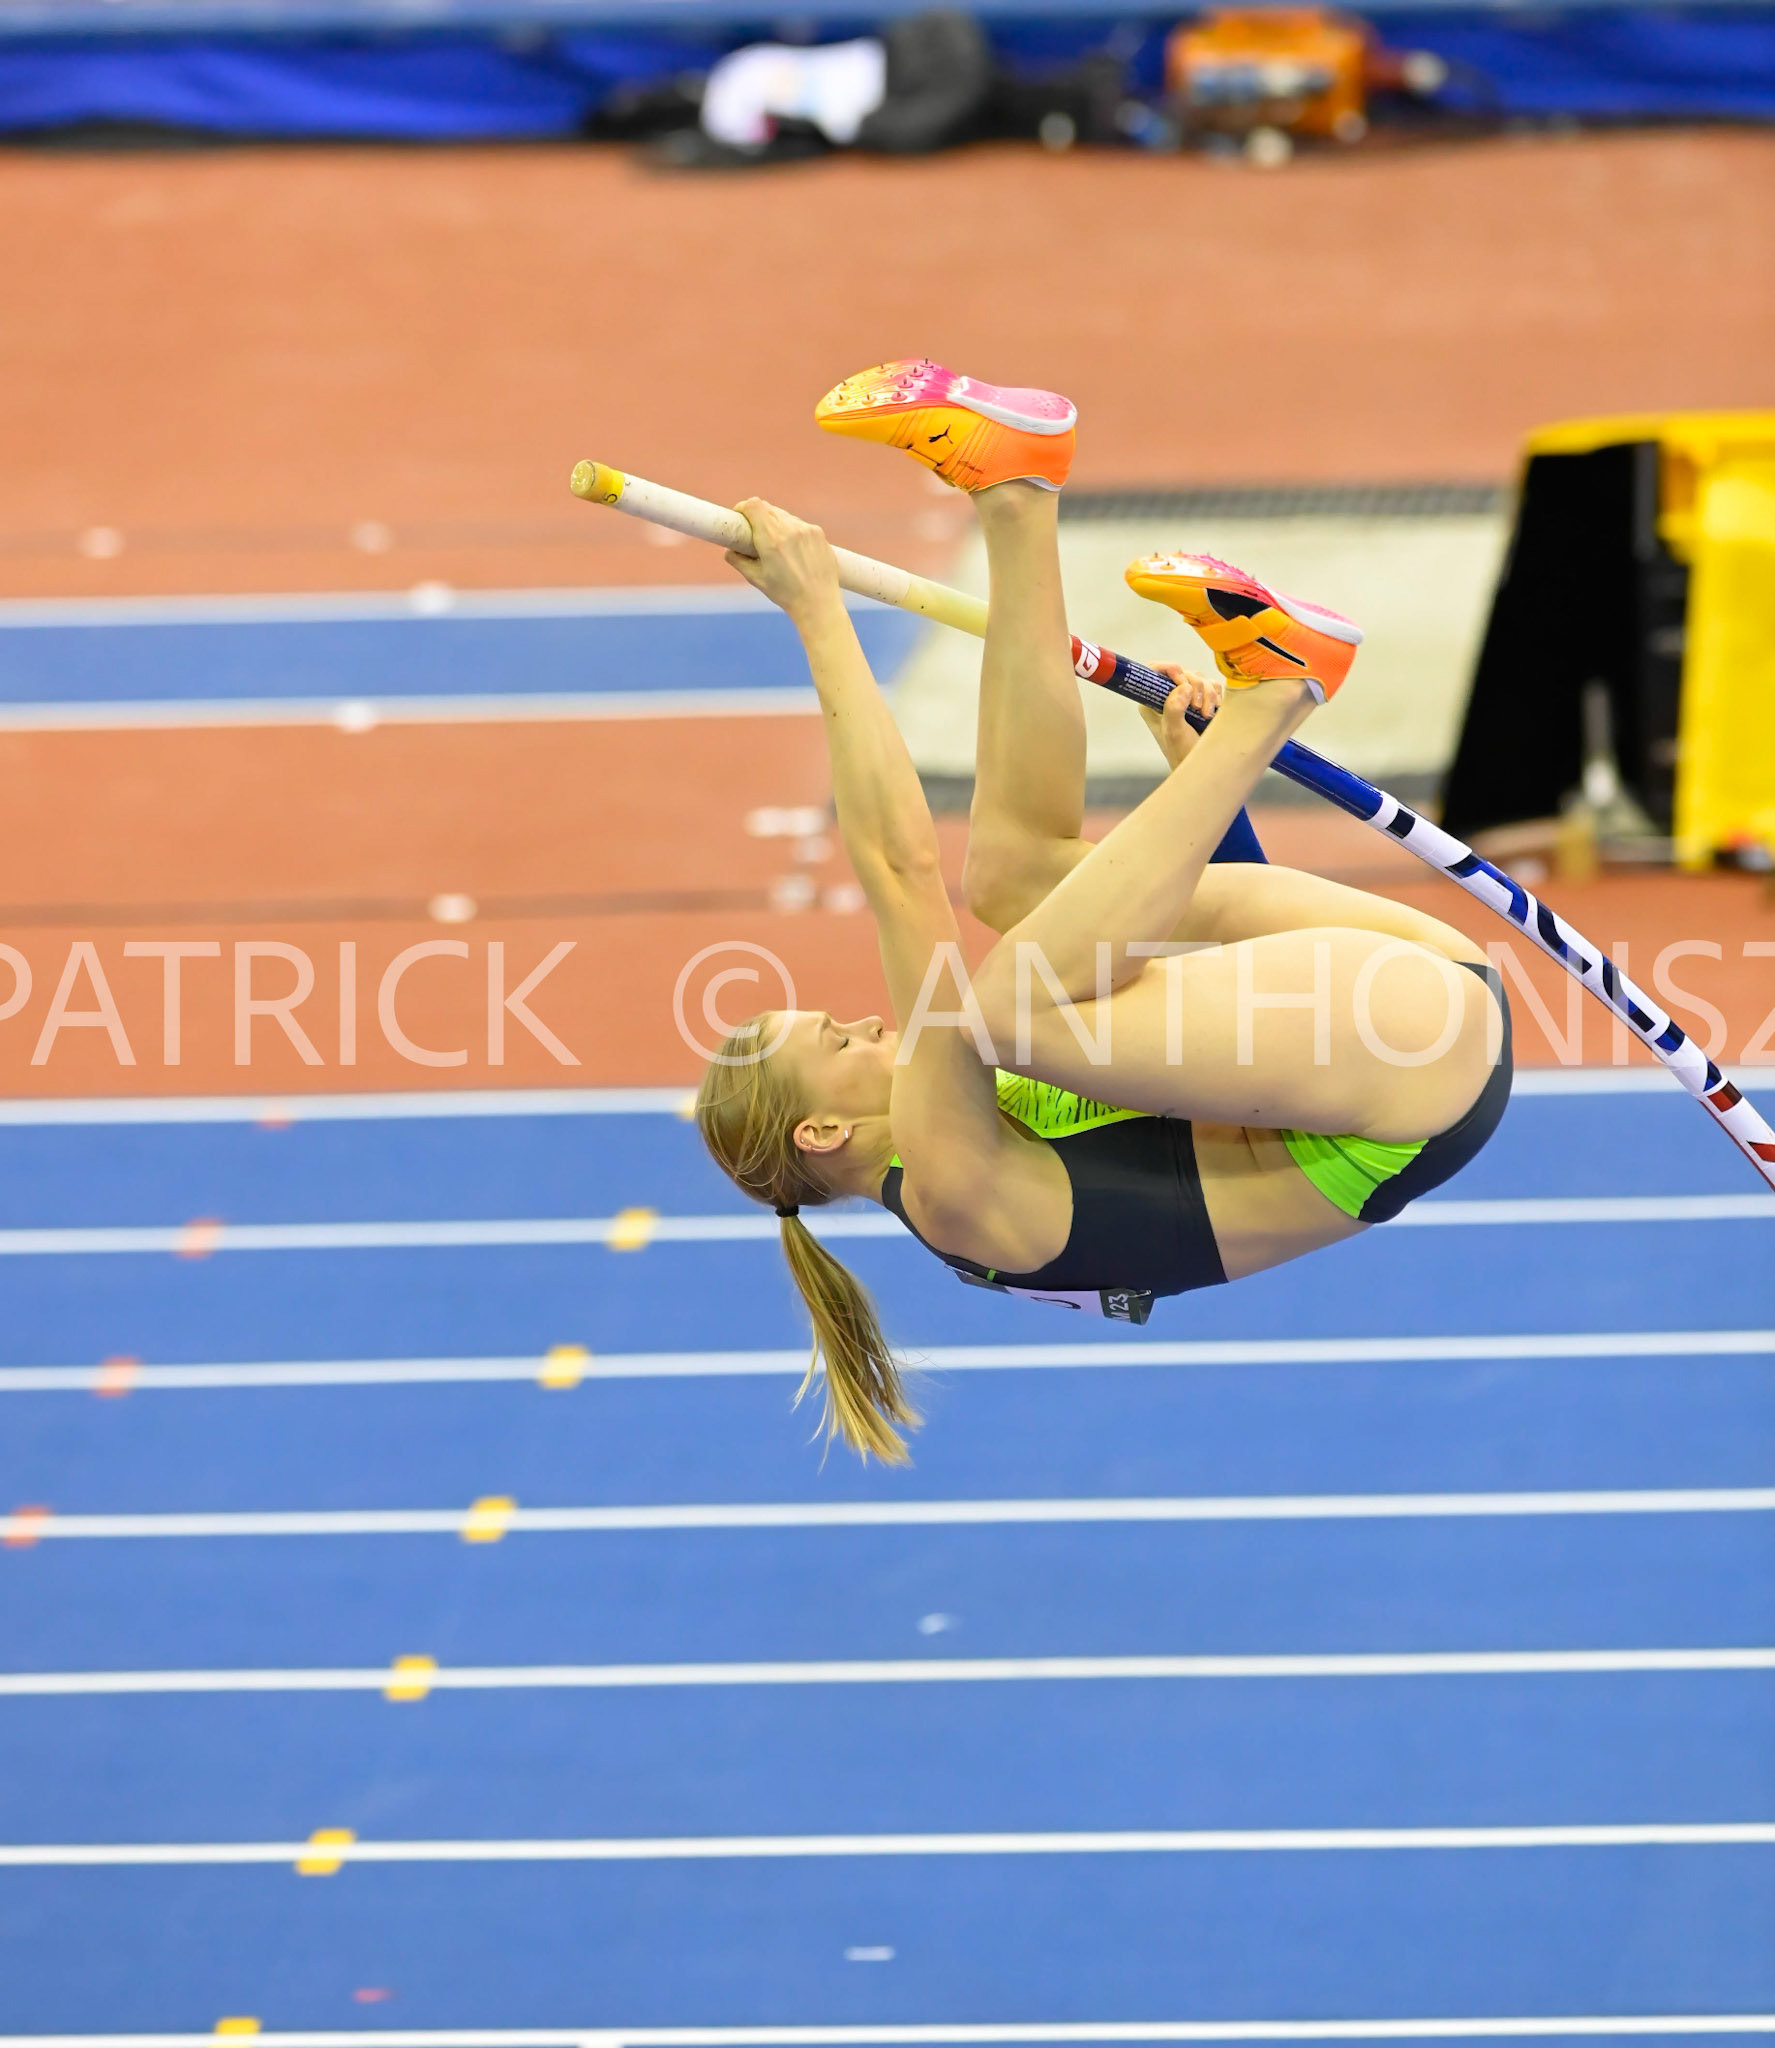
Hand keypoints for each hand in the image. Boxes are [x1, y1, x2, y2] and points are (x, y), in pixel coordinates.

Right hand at [725, 498, 843, 626]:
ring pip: (784, 516)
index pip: (754, 505)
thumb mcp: (756, 579)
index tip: (741, 517)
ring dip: (776, 524)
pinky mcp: (819, 533)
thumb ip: (738, 560)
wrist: (818, 604)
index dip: (744, 508)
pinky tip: (795, 551)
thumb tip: (728, 550)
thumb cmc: (786, 594)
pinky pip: (800, 525)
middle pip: (768, 508)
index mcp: (771, 539)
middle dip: (758, 517)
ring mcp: (807, 529)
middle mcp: (790, 529)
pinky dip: (793, 532)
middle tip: (755, 534)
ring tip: (777, 546)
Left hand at [1134, 663, 1221, 769]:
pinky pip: (1211, 685)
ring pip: (1199, 678)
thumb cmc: (1182, 753)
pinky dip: (1215, 696)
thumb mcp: (1174, 732)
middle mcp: (1167, 696)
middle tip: (1197, 708)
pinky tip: (1213, 712)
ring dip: (1207, 694)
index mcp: (1151, 702)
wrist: (1202, 764)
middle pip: (1182, 672)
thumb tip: (1182, 688)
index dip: (1168, 669)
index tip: (1182, 680)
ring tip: (1206, 715)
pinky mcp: (1202, 699)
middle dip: (1195, 686)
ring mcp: (1186, 696)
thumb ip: (1174, 709)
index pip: (1154, 672)